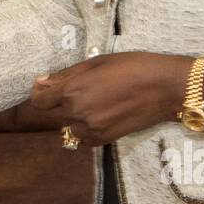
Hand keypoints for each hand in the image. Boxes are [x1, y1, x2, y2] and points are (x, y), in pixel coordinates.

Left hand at [28, 52, 191, 145]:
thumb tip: (41, 81)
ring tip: (91, 102)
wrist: (164, 87)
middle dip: (57, 103)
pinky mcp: (104, 140)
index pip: (39, 101)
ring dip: (71, 117)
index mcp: (72, 92)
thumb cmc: (132, 66)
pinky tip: (99, 115)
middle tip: (75, 90)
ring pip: (67, 127)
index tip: (47, 85)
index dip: (40, 92)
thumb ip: (65, 75)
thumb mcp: (95, 62)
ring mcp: (91, 130)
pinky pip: (82, 139)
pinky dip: (84, 129)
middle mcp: (77, 114)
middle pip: (51, 115)